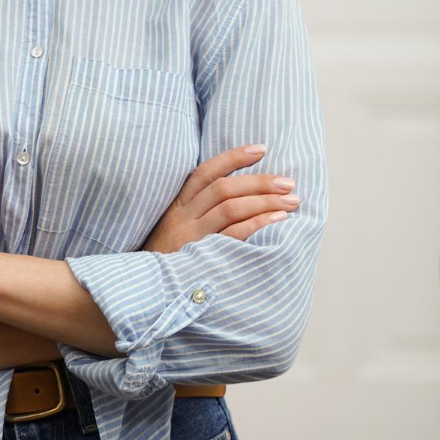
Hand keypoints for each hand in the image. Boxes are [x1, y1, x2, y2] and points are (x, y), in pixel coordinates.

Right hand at [142, 144, 298, 252]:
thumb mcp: (175, 228)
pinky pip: (233, 236)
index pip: (206, 172)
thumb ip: (198, 210)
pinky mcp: (202, 257)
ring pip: (230, 208)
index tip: (261, 149)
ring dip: (264, 201)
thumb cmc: (170, 258)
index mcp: (178, 205)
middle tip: (288, 183)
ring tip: (291, 201)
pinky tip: (277, 220)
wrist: (148, 291)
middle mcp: (183, 217)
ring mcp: (192, 237)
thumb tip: (240, 193)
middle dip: (259, 182)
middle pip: (223, 189)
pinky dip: (257, 224)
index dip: (233, 158)